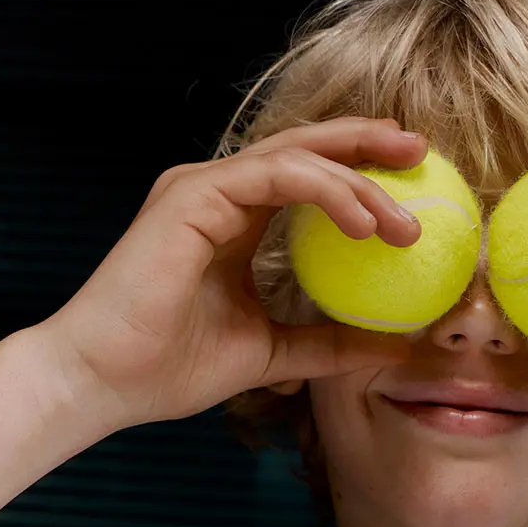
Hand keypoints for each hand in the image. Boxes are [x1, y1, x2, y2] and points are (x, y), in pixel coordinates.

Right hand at [34, 117, 424, 432]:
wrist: (104, 383)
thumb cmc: (169, 369)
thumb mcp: (272, 353)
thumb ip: (328, 343)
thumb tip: (393, 345)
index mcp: (231, 220)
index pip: (306, 179)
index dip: (359, 172)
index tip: (412, 188)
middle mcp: (218, 194)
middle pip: (306, 148)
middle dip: (368, 143)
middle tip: (423, 152)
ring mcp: (202, 189)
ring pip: (297, 158)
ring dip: (358, 180)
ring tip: (402, 220)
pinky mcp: (192, 197)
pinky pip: (275, 176)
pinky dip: (326, 190)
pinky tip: (363, 218)